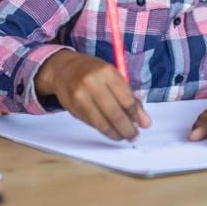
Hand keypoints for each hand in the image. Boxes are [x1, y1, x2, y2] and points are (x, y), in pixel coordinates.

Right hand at [35, 50, 149, 141]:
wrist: (62, 69)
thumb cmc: (93, 71)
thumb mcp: (113, 75)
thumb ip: (129, 96)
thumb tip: (144, 121)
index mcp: (107, 72)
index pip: (126, 99)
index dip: (136, 115)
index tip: (142, 124)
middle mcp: (92, 83)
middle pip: (115, 114)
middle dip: (127, 129)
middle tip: (134, 136)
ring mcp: (81, 96)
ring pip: (102, 123)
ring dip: (116, 133)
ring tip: (123, 136)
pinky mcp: (73, 108)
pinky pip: (93, 124)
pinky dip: (104, 130)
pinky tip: (110, 131)